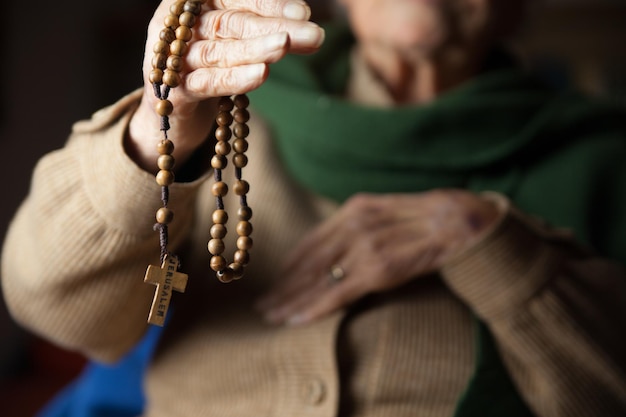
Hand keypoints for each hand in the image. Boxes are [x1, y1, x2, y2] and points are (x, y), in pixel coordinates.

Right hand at [127, 0, 324, 169]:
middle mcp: (178, 25)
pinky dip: (234, 78)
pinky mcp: (172, 92)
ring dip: (255, 48)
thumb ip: (261, 28)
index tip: (305, 12)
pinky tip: (261, 74)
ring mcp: (172, 58)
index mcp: (194, 4)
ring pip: (218, 51)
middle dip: (274, 27)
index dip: (269, 4)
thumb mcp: (233, 41)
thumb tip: (305, 21)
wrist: (174, 114)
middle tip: (312, 34)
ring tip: (285, 46)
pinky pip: (206, 82)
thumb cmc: (209, 68)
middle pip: (229, 22)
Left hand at [256, 190, 500, 324]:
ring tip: (271, 316)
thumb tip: (343, 247)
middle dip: (283, 286)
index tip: (275, 282)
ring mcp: (364, 246)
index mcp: (355, 209)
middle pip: (308, 262)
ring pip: (317, 279)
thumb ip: (362, 227)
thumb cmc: (430, 220)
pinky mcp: (377, 269)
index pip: (311, 241)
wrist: (464, 222)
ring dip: (291, 300)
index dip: (290, 265)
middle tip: (262, 304)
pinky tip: (296, 319)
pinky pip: (338, 292)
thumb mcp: (389, 214)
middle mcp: (354, 224)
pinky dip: (314, 307)